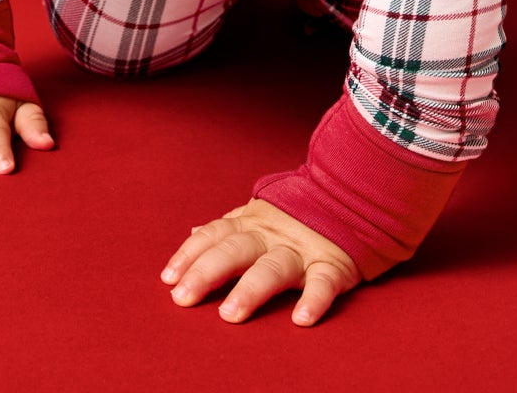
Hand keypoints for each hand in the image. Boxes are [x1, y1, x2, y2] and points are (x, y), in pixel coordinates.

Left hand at [161, 198, 360, 326]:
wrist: (348, 197)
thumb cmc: (294, 216)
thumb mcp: (257, 215)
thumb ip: (227, 228)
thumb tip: (193, 234)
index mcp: (251, 223)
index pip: (214, 236)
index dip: (190, 255)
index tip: (168, 278)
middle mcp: (271, 236)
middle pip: (234, 251)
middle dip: (207, 272)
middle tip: (183, 297)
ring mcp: (301, 250)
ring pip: (273, 268)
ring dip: (251, 290)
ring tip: (230, 314)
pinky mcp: (332, 265)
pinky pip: (323, 283)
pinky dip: (314, 300)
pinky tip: (301, 319)